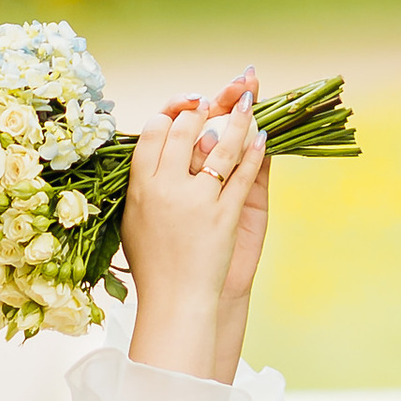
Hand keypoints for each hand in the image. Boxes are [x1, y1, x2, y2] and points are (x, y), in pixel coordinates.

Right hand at [120, 80, 268, 381]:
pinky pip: (244, 174)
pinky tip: (262, 137)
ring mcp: (197, 201)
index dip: (170, 114)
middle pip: (186, 131)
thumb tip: (162, 147)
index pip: (152, 132)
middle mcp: (165, 189)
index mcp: (139, 188)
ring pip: (220, 145)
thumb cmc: (154, 262)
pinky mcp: (225, 215)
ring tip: (248, 100)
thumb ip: (148, 182)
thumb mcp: (138, 220)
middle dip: (203, 109)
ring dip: (237, 117)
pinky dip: (255, 152)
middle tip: (216, 99)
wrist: (174, 301)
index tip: (186, 107)